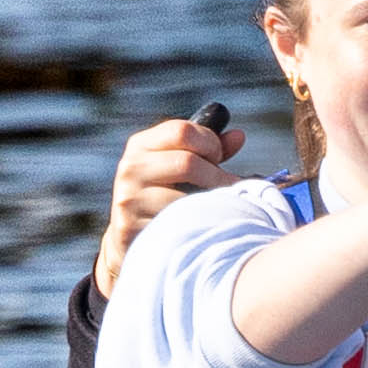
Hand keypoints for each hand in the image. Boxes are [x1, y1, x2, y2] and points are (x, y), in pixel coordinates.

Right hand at [94, 107, 239, 283]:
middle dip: (215, 176)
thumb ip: (208, 149)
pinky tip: (202, 228)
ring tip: (218, 209)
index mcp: (140, 145)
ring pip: (185, 198)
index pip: (182, 131)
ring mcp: (129, 199)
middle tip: (228, 188)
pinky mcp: (131, 228)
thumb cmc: (163, 194)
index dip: (209, 143)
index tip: (218, 157)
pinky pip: (177, 226)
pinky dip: (196, 226)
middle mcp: (131, 168)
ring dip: (210, 205)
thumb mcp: (179, 165)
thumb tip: (239, 137)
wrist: (128, 237)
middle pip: (187, 163)